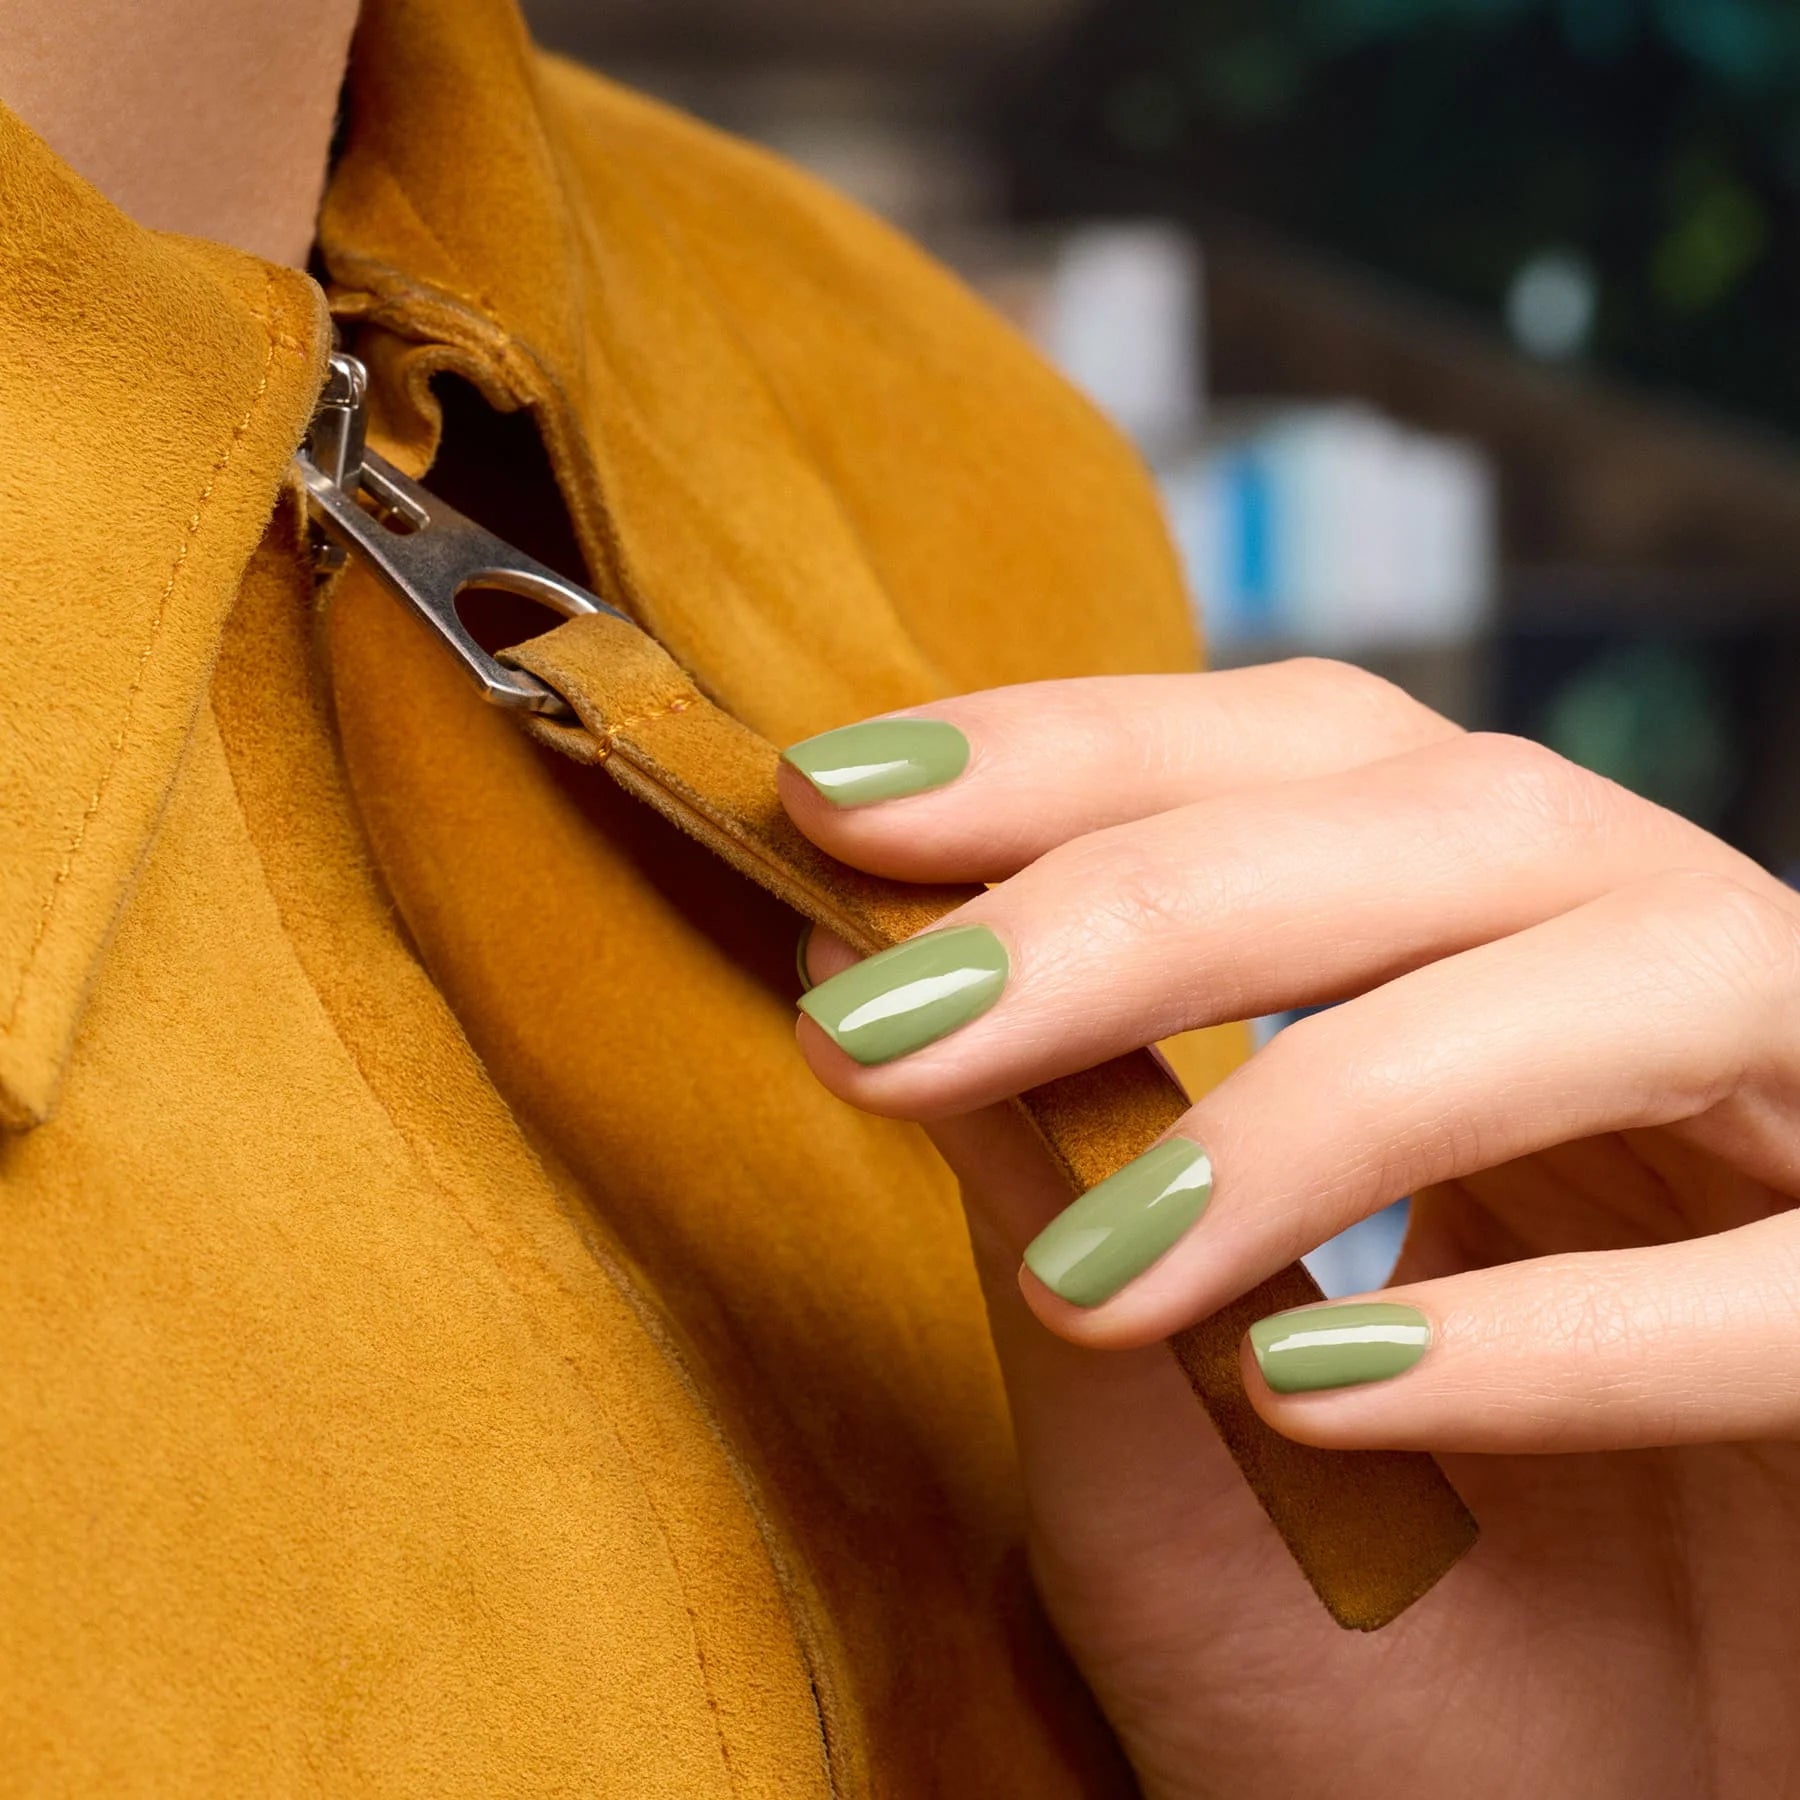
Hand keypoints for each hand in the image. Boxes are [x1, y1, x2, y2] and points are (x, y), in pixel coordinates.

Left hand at [778, 659, 1799, 1798]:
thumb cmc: (1362, 1660)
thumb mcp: (1143, 1398)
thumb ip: (1040, 1170)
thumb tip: (855, 952)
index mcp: (1499, 980)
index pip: (1315, 764)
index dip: (1091, 752)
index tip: (840, 795)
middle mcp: (1669, 1013)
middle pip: (1465, 816)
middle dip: (1155, 901)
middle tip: (889, 1020)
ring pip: (1645, 979)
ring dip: (1333, 1102)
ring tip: (1104, 1264)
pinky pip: (1797, 1295)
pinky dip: (1561, 1332)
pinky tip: (1323, 1390)